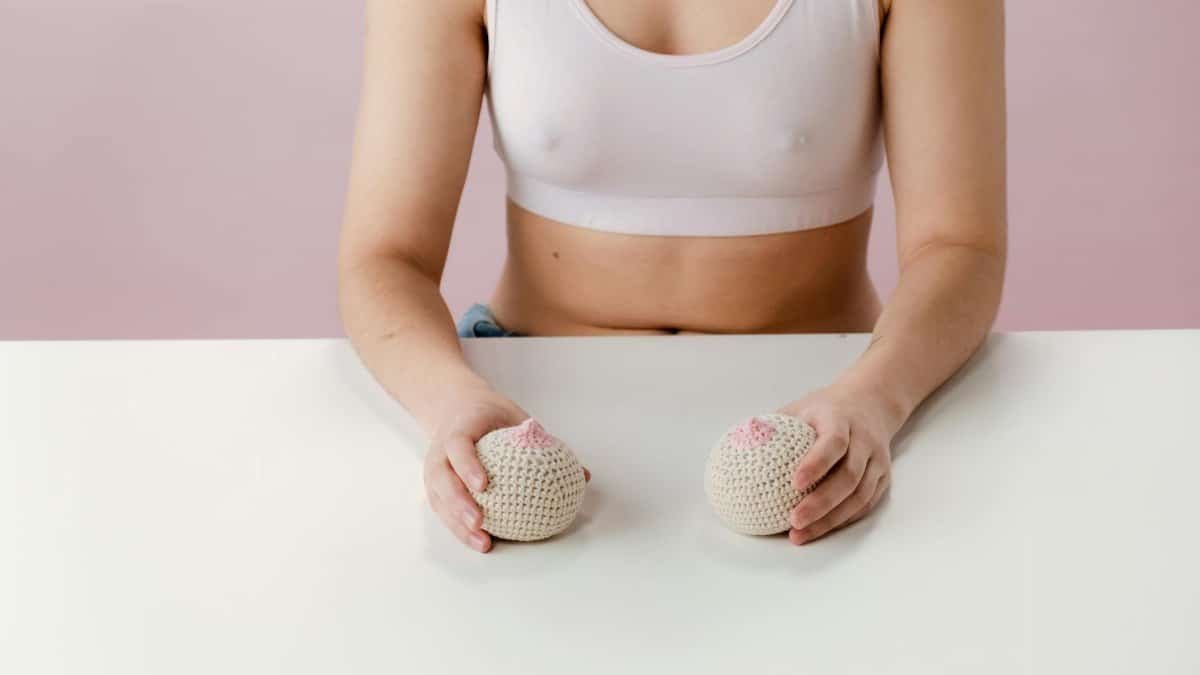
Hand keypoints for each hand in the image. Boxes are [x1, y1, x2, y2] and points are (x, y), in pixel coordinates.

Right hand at [424, 378, 589, 553]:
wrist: (454, 408)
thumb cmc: (489, 416)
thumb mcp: (516, 418)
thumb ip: (544, 443)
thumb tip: (584, 475)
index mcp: (458, 428)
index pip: (458, 446)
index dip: (468, 466)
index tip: (484, 484)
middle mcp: (439, 452)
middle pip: (442, 480)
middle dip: (458, 504)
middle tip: (480, 522)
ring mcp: (433, 471)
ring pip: (439, 500)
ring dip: (458, 525)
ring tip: (483, 543)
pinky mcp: (434, 488)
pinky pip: (443, 510)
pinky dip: (459, 528)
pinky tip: (482, 542)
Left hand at [776, 381, 904, 544]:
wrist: (871, 402)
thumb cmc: (825, 408)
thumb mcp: (800, 406)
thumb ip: (772, 424)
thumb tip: (736, 443)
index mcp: (840, 419)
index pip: (833, 443)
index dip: (817, 464)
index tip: (795, 483)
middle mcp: (864, 441)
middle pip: (849, 476)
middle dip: (822, 502)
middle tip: (793, 520)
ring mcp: (877, 461)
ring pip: (859, 496)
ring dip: (831, 519)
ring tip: (800, 534)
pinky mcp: (883, 477)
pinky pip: (865, 504)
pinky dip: (843, 520)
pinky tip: (820, 529)